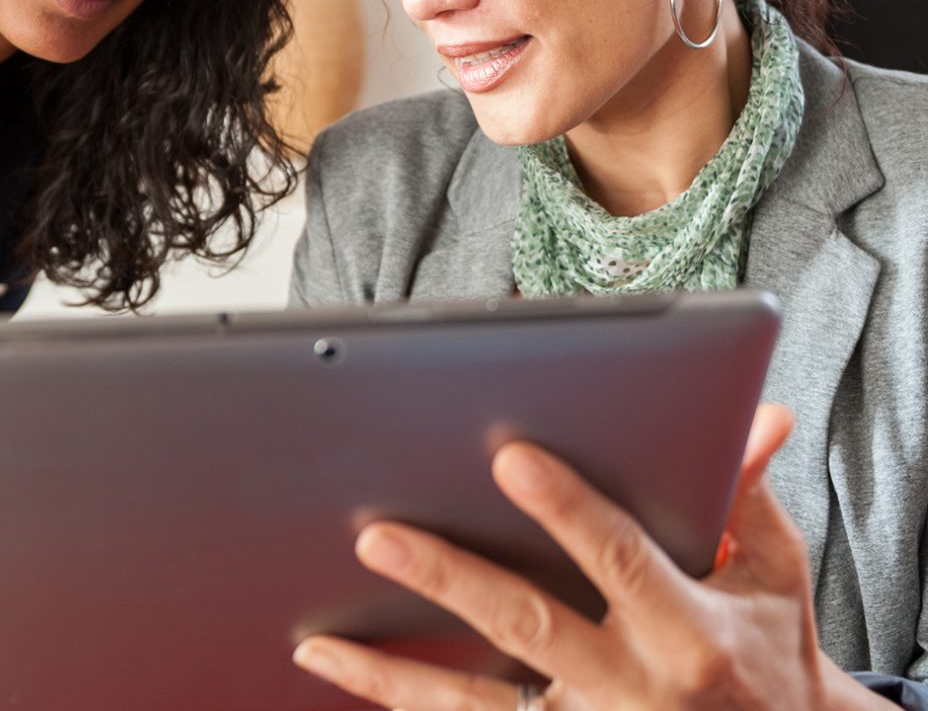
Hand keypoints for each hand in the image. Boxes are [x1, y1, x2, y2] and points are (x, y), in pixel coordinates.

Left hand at [292, 404, 885, 709]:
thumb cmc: (768, 652)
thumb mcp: (774, 573)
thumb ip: (746, 494)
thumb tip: (758, 413)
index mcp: (689, 629)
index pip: (617, 556)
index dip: (565, 507)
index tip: (507, 455)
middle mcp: (634, 689)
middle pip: (527, 628)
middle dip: (448, 581)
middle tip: (375, 538)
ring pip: (481, 707)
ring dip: (396, 674)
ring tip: (321, 643)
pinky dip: (412, 710)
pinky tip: (353, 684)